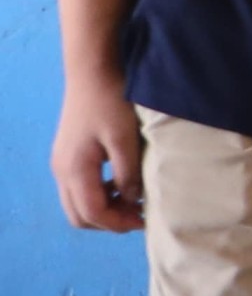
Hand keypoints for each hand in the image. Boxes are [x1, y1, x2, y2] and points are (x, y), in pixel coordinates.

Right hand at [51, 74, 143, 234]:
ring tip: (135, 201)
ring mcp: (62, 163)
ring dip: (104, 209)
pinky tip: (122, 184)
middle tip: (140, 215)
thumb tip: (132, 201)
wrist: (92, 72)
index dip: (119, 223)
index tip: (146, 220)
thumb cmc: (111, 102)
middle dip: (109, 222)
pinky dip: (99, 195)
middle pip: (79, 216)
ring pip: (78, 204)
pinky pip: (79, 188)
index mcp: (74, 170)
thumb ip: (127, 174)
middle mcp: (61, 171)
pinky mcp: (68, 155)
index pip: (92, 213)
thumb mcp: (125, 139)